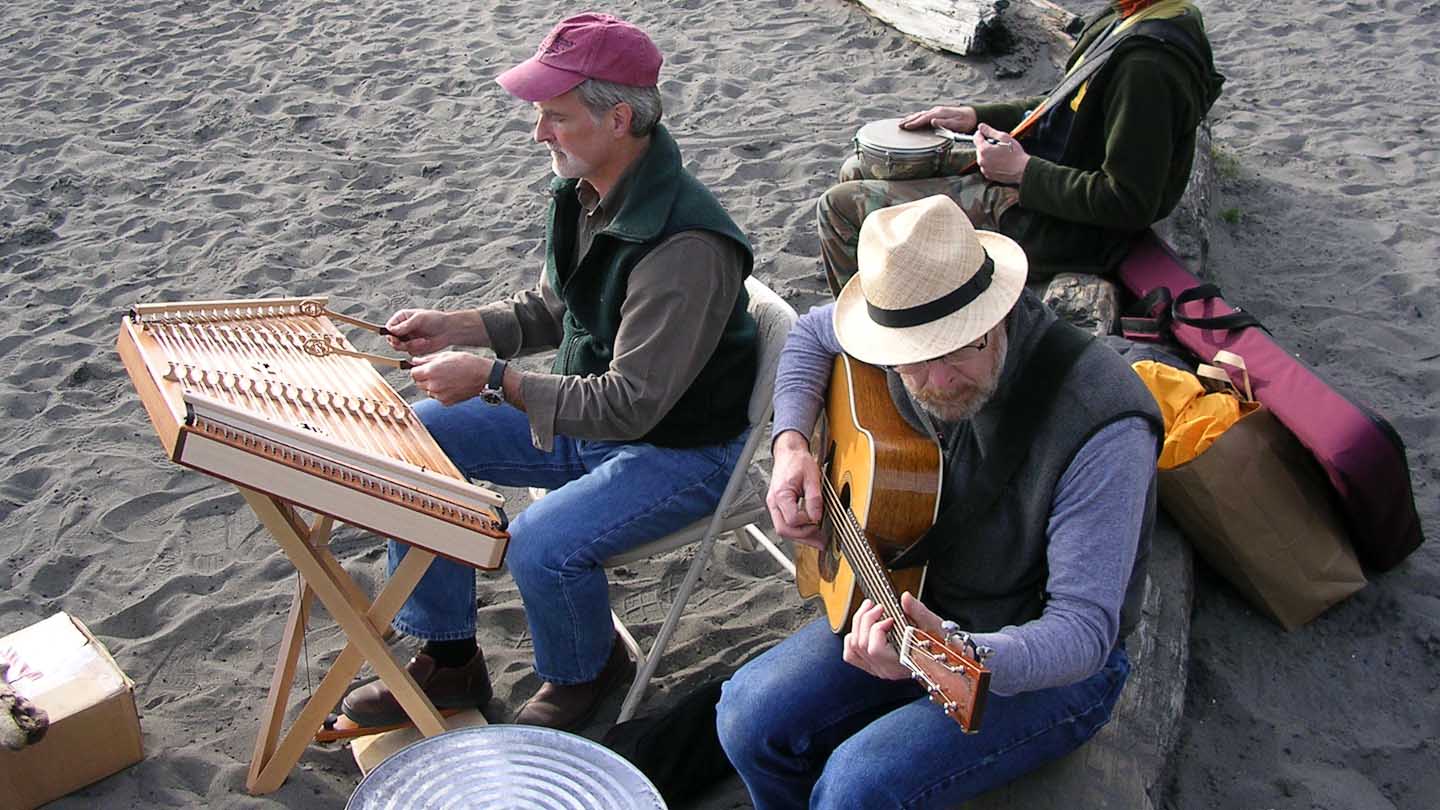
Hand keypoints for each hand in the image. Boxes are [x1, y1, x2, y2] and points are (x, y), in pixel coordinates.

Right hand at [386, 308, 453, 354]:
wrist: (448, 330)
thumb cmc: (435, 320)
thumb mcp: (419, 319)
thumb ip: (405, 325)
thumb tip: (392, 330)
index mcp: (402, 318)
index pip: (389, 328)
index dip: (391, 334)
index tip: (396, 338)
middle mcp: (402, 329)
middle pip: (391, 340)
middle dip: (400, 343)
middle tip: (408, 343)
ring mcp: (408, 338)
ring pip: (400, 348)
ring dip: (411, 346)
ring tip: (423, 341)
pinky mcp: (414, 347)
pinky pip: (410, 352)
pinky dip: (418, 349)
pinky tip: (426, 343)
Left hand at [408, 351, 490, 405]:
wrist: (483, 376)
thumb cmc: (467, 363)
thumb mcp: (445, 356)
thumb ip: (427, 359)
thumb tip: (415, 361)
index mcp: (431, 371)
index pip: (413, 373)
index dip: (418, 370)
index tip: (423, 368)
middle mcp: (433, 385)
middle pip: (418, 383)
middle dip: (424, 378)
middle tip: (437, 373)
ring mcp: (439, 395)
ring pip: (427, 391)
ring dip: (432, 386)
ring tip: (446, 379)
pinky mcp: (446, 402)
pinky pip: (437, 397)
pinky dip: (441, 393)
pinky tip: (451, 386)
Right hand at [765, 431, 824, 548]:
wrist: (789, 453)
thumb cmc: (798, 461)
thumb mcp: (812, 477)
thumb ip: (814, 499)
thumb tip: (817, 517)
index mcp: (781, 494)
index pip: (792, 519)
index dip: (808, 523)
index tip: (819, 519)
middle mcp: (774, 502)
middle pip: (784, 530)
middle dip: (803, 538)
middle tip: (821, 541)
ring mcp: (774, 505)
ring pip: (784, 530)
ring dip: (801, 536)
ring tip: (818, 540)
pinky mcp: (779, 506)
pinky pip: (786, 523)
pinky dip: (798, 530)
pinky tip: (810, 531)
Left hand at [841, 593, 947, 680]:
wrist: (945, 659)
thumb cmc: (942, 644)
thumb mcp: (934, 625)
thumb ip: (918, 611)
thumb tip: (905, 598)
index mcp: (902, 663)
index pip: (875, 649)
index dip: (877, 627)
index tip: (890, 615)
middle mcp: (887, 670)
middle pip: (861, 644)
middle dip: (865, 619)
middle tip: (877, 606)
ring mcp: (878, 670)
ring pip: (854, 647)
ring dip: (858, 624)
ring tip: (869, 610)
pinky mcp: (873, 667)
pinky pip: (851, 655)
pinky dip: (852, 638)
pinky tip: (862, 627)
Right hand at [900, 105, 977, 134]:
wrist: (971, 115)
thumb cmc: (965, 121)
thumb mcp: (957, 124)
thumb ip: (945, 123)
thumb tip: (932, 121)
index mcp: (940, 113)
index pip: (924, 118)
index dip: (914, 123)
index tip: (906, 127)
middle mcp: (937, 111)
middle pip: (919, 115)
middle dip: (909, 120)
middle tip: (899, 125)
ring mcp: (936, 111)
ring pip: (920, 114)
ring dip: (911, 118)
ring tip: (902, 123)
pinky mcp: (937, 113)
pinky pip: (924, 115)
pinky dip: (916, 118)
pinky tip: (913, 120)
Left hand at [974, 123, 1029, 184]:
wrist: (1022, 170)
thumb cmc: (1015, 154)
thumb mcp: (1004, 137)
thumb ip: (990, 131)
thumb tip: (981, 126)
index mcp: (984, 150)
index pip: (976, 137)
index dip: (982, 133)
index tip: (987, 133)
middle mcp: (981, 161)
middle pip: (979, 148)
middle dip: (987, 145)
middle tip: (999, 145)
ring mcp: (984, 169)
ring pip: (983, 157)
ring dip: (989, 154)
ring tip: (1001, 154)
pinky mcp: (988, 175)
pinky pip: (986, 166)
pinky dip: (991, 163)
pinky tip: (1001, 161)